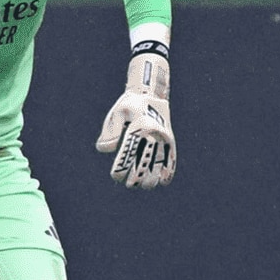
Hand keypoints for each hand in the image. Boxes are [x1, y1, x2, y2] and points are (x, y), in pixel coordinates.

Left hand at [95, 51, 175, 188]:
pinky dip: (167, 174)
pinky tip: (160, 182)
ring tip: (142, 184)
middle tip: (128, 184)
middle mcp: (154, 134)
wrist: (151, 94)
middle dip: (135, 178)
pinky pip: (172, 161)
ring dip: (150, 179)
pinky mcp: (171, 142)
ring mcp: (164, 139)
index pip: (128, 154)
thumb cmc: (129, 106)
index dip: (121, 169)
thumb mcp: (117, 113)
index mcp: (139, 126)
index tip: (116, 176)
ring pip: (159, 166)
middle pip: (144, 164)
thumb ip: (110, 131)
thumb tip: (107, 150)